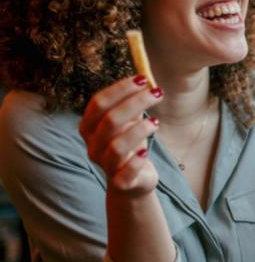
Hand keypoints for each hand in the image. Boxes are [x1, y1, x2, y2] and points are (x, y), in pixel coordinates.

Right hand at [78, 76, 161, 194]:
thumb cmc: (130, 145)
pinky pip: (126, 173)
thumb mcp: (129, 122)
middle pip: (110, 121)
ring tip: (155, 123)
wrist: (132, 181)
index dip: (120, 89)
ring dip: (139, 131)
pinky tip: (146, 152)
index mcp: (90, 127)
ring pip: (117, 146)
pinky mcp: (121, 182)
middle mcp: (93, 146)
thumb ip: (133, 103)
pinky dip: (137, 161)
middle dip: (135, 103)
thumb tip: (147, 80)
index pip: (99, 103)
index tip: (143, 79)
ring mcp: (105, 165)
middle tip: (157, 93)